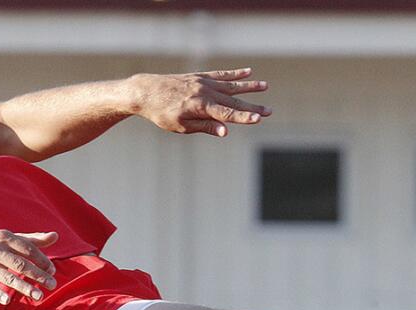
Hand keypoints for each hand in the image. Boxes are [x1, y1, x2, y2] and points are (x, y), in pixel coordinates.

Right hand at [0, 230, 58, 304]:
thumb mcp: (11, 240)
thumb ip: (33, 239)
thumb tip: (55, 236)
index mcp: (4, 237)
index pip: (27, 249)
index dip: (41, 260)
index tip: (52, 271)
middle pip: (20, 264)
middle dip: (38, 275)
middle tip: (52, 284)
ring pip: (8, 277)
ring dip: (25, 287)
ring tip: (39, 296)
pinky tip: (8, 301)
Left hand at [131, 68, 270, 137]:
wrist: (145, 91)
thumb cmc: (161, 113)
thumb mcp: (180, 126)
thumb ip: (205, 127)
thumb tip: (225, 132)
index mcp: (200, 106)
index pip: (226, 114)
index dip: (243, 118)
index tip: (258, 119)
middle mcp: (204, 91)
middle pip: (233, 101)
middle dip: (252, 107)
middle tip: (270, 111)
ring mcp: (203, 82)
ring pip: (230, 85)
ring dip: (249, 86)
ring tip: (265, 86)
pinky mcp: (199, 76)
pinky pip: (221, 75)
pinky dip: (234, 73)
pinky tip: (247, 71)